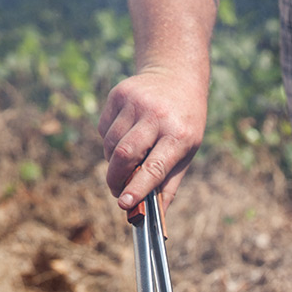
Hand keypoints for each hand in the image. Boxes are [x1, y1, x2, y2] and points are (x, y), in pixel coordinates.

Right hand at [98, 66, 208, 210]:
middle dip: (116, 179)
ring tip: (124, 165)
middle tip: (118, 192)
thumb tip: (155, 216)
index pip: (154, 167)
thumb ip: (170, 183)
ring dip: (112, 162)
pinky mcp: (119, 94)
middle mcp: (156, 116)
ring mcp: (135, 102)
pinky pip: (104, 129)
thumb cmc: (184, 123)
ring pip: (111, 144)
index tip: (124, 203)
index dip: (137, 187)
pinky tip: (123, 139)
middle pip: (125, 155)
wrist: (176, 75)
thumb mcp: (187, 152)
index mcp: (178, 135)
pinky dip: (109, 143)